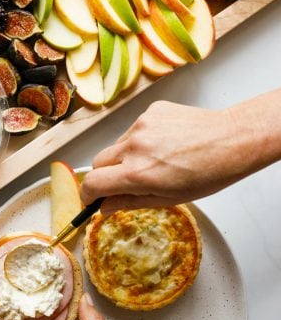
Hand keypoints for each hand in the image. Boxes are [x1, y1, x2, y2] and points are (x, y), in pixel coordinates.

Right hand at [81, 100, 269, 213]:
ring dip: (125, 156)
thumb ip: (129, 202)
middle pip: (98, 163)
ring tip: (154, 160)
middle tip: (124, 182)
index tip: (91, 199)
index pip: (93, 184)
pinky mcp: (150, 111)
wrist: (233, 139)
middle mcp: (134, 146)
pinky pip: (133, 130)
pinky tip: (163, 145)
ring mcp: (141, 125)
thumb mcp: (167, 198)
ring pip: (116, 146)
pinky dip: (141, 140)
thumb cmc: (208, 173)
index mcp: (138, 173)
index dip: (87, 195)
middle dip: (105, 175)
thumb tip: (105, 208)